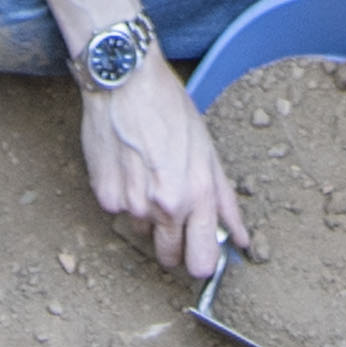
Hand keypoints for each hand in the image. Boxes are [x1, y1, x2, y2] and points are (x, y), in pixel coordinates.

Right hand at [83, 77, 250, 279]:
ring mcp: (131, 204)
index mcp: (196, 196)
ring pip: (141, 230)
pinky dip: (123, 196)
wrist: (125, 84)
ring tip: (147, 174)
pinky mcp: (104, 195)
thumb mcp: (208, 152)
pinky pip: (117, 210)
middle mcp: (163, 207)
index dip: (201, 262)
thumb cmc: (169, 109)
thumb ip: (225, 202)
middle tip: (172, 213)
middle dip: (173, 245)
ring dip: (146, 214)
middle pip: (168, 257)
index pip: (201, 261)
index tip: (199, 254)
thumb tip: (240, 240)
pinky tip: (127, 166)